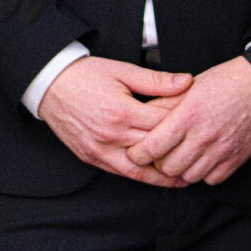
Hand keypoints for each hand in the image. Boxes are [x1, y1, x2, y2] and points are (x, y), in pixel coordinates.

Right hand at [39, 55, 194, 184]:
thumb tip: (187, 82)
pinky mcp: (91, 157)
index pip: (162, 126)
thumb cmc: (86, 75)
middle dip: (177, 154)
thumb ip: (156, 81)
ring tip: (185, 179)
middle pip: (154, 150)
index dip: (183, 127)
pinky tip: (155, 177)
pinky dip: (140, 176)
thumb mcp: (123, 71)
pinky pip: (120, 172)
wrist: (49, 84)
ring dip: (162, 177)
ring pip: (138, 172)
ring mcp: (99, 150)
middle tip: (201, 157)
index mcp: (121, 112)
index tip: (199, 128)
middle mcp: (110, 135)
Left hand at [125, 57, 250, 186]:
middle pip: (168, 167)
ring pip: (188, 177)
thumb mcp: (190, 86)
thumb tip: (141, 116)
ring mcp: (222, 149)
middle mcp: (204, 135)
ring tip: (183, 156)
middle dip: (159, 163)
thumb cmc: (226, 81)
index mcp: (188, 115)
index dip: (138, 153)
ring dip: (182, 169)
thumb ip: (164, 103)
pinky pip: (212, 179)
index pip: (152, 148)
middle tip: (161, 153)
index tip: (138, 151)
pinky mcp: (237, 158)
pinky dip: (204, 173)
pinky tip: (203, 159)